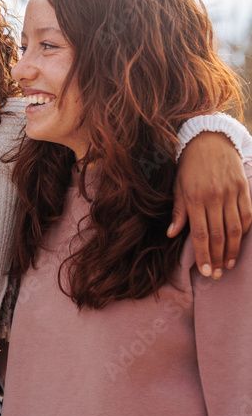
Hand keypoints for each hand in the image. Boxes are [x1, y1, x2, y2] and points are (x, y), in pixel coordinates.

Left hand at [170, 132, 251, 277]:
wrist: (209, 140)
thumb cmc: (189, 167)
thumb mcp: (178, 187)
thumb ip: (179, 212)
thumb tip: (172, 235)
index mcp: (195, 199)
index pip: (201, 235)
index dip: (204, 255)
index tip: (205, 272)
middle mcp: (214, 198)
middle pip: (219, 235)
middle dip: (218, 258)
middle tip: (216, 275)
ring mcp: (231, 193)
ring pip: (235, 228)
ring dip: (233, 250)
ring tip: (228, 265)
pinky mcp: (244, 189)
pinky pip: (247, 215)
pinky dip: (245, 231)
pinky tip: (239, 243)